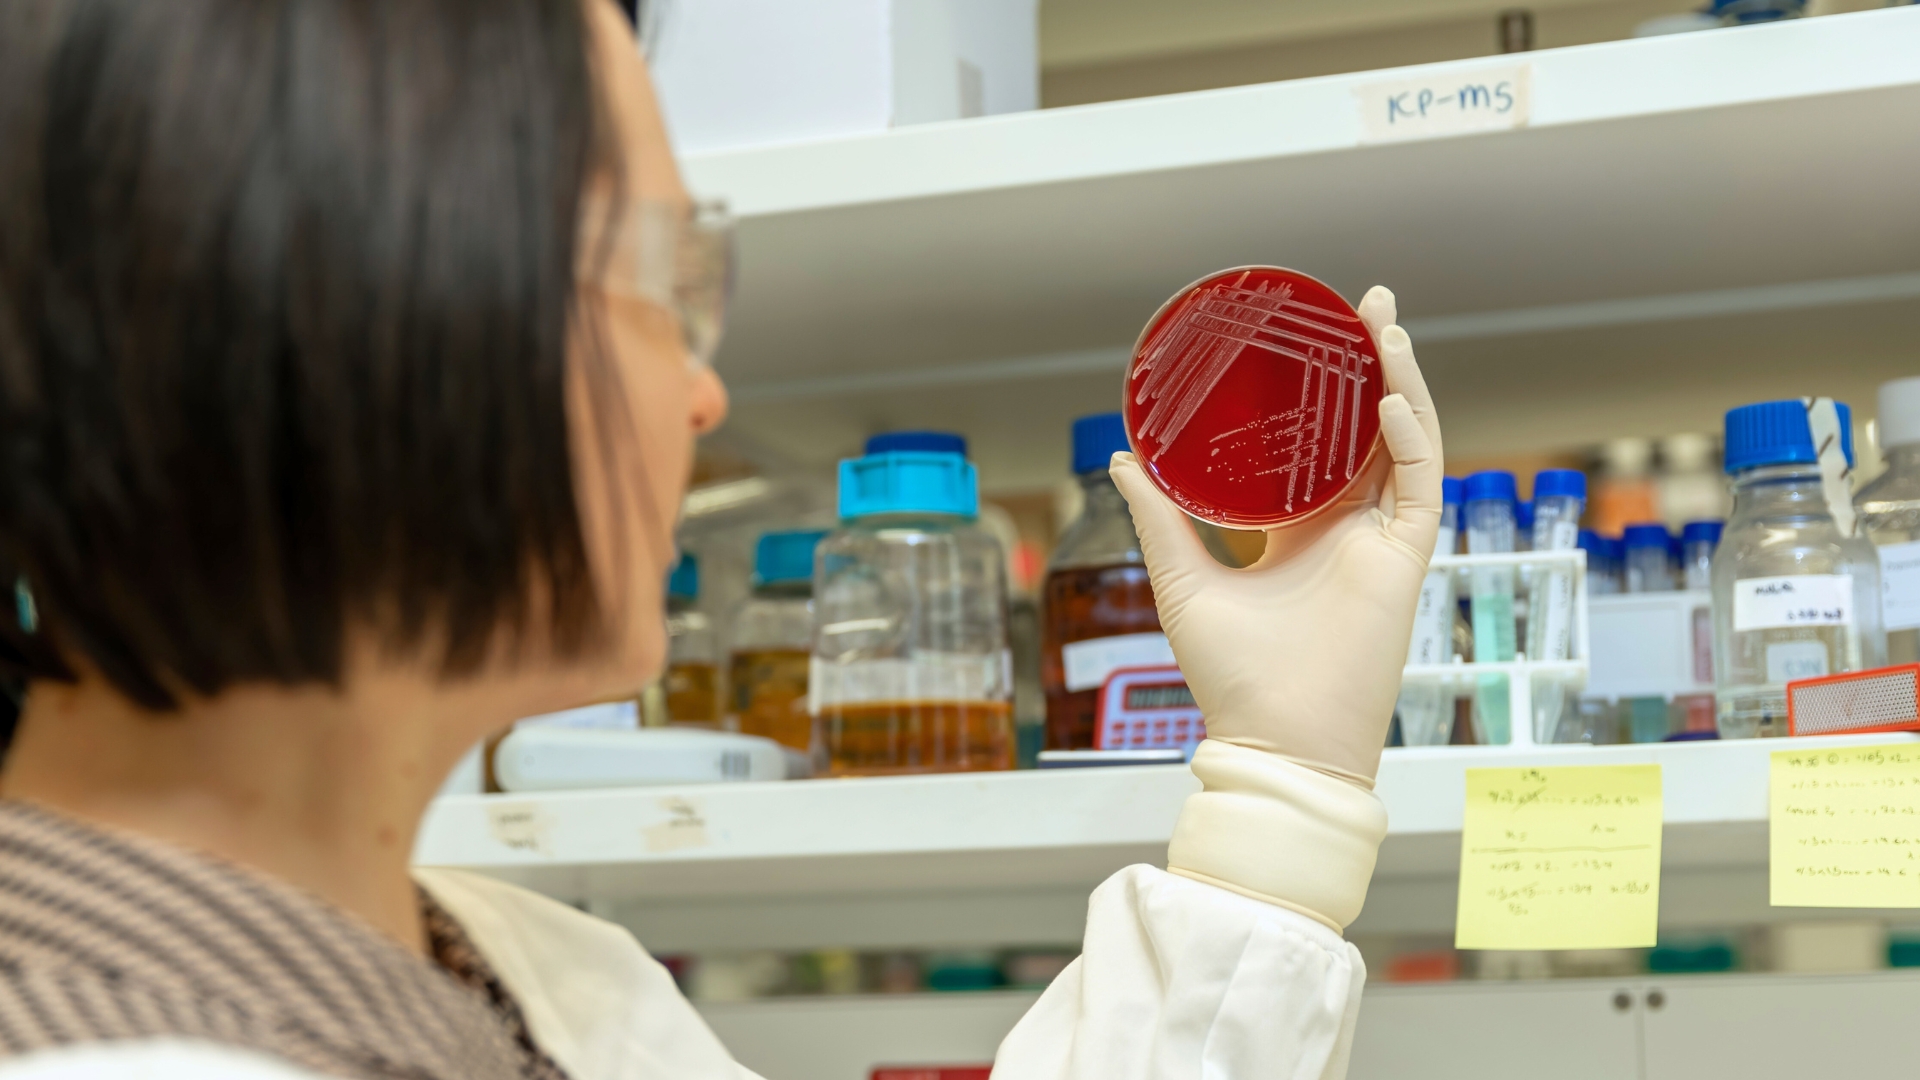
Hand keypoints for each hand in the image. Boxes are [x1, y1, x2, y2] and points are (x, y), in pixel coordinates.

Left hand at [1111, 286, 1442, 783]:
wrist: (1271, 734)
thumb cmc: (1229, 674)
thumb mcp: (1180, 578)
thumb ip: (1159, 517)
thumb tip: (1121, 457)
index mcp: (1296, 529)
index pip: (1317, 442)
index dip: (1321, 389)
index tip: (1309, 334)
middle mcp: (1342, 526)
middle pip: (1368, 426)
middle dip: (1373, 363)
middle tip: (1366, 302)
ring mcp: (1378, 539)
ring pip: (1403, 442)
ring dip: (1400, 382)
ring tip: (1383, 325)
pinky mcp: (1406, 559)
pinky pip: (1420, 485)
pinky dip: (1410, 438)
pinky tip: (1386, 399)